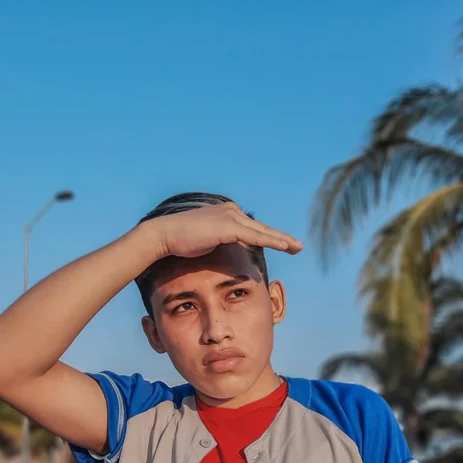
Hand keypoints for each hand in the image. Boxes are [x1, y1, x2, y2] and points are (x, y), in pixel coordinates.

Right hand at [146, 201, 302, 260]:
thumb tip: (227, 251)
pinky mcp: (228, 226)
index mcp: (226, 213)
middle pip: (261, 228)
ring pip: (262, 231)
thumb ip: (220, 242)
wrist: (165, 235)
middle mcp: (231, 211)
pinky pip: (255, 236)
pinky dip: (272, 241)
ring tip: (297, 247)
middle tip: (298, 246)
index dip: (268, 237)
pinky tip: (284, 246)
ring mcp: (230, 216)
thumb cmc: (180, 242)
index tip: (282, 245)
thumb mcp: (206, 241)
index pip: (252, 228)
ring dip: (282, 240)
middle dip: (281, 238)